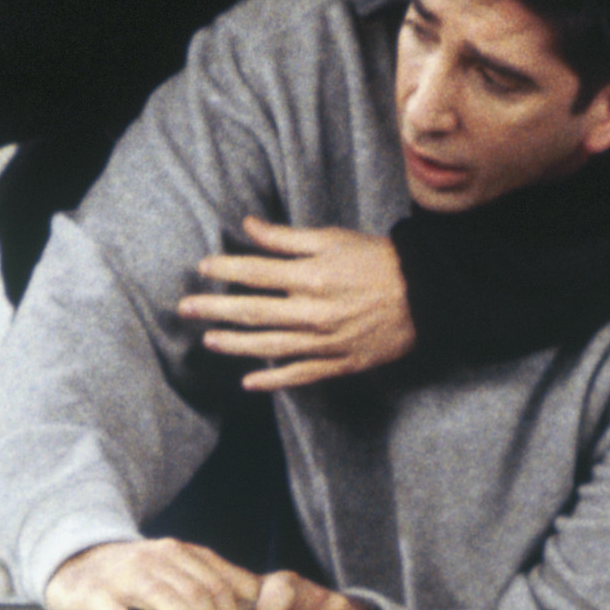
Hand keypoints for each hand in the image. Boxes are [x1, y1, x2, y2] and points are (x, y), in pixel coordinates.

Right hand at [44, 538, 259, 609]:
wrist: (75, 563)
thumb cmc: (132, 575)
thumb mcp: (174, 569)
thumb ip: (210, 580)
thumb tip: (257, 598)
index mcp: (179, 555)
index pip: (218, 583)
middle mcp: (155, 559)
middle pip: (197, 591)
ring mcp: (123, 574)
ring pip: (162, 595)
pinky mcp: (93, 590)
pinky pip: (107, 602)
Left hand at [176, 216, 417, 391]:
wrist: (424, 294)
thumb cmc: (376, 260)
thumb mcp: (332, 239)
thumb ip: (286, 238)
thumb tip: (247, 226)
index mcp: (310, 276)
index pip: (254, 273)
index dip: (225, 270)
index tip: (202, 268)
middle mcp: (312, 311)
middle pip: (252, 311)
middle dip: (215, 309)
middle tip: (185, 309)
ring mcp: (324, 341)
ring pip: (269, 346)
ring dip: (235, 344)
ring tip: (208, 340)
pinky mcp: (339, 363)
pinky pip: (300, 375)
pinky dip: (274, 380)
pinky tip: (249, 382)